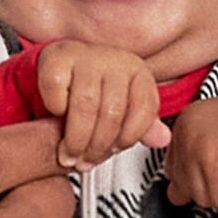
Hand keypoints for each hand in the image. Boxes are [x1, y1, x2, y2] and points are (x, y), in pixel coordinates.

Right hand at [35, 40, 166, 169]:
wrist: (59, 62)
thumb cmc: (92, 87)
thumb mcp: (123, 105)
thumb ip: (141, 124)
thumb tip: (162, 139)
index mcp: (137, 71)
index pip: (144, 110)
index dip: (127, 138)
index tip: (113, 151)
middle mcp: (115, 60)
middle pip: (112, 112)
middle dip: (97, 146)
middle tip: (85, 161)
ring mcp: (85, 56)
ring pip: (85, 106)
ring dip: (76, 139)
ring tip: (69, 153)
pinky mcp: (56, 59)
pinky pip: (58, 94)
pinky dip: (55, 111)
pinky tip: (57, 117)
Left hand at [164, 96, 217, 214]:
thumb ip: (195, 155)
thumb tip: (176, 195)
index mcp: (185, 124)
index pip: (172, 169)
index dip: (196, 179)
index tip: (217, 175)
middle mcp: (186, 138)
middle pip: (184, 188)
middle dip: (211, 188)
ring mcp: (199, 154)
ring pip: (203, 198)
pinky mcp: (217, 170)